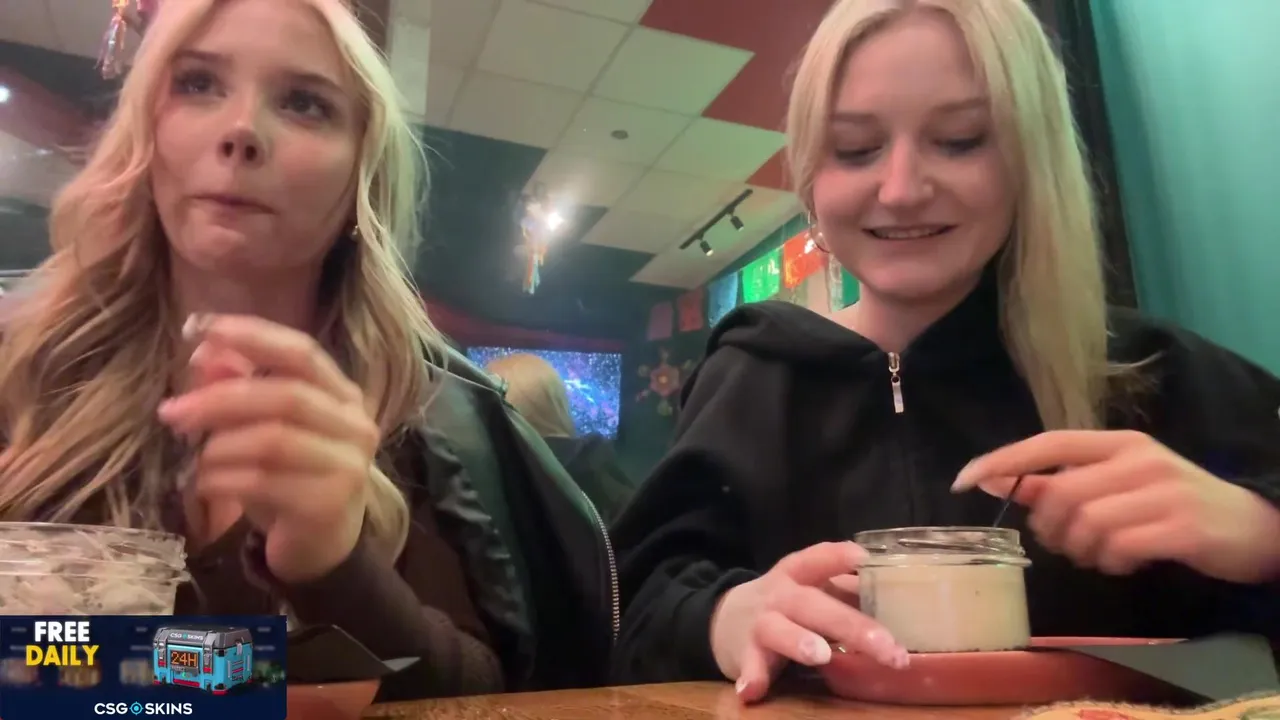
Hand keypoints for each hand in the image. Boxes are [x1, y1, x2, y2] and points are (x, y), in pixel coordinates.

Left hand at [158, 314, 379, 583]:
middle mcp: (355, 425)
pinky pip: (263, 482)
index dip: (252, 335)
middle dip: (221, 399)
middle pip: (286, 395)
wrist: (320, 544)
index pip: (301, 352)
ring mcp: (347, 466)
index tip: (198, 328)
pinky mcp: (328, 505)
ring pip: (274, 440)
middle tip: (171, 412)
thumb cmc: (288, 476)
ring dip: (219, 445)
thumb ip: (239, 386)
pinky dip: (222, 479)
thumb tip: (206, 352)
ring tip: (193, 458)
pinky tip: (203, 483)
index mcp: (343, 394)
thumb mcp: (260, 427)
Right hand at [709, 541, 907, 702]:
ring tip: (821, 656)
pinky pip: (749, 664)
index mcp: (799, 575)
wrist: (725, 619)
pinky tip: (752, 690)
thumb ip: (847, 594)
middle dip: (849, 624)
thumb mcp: (811, 590)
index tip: (864, 558)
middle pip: (813, 604)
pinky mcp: (744, 652)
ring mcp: (761, 623)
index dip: (839, 557)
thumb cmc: (786, 604)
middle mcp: (780, 595)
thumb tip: (901, 602)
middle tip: (884, 645)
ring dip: (798, 641)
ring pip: (778, 629)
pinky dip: (751, 676)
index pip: (818, 559)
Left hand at [953, 430, 1279, 582]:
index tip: (963, 480)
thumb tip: (997, 479)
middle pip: (1062, 493)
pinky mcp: (1182, 526)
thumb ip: (1060, 482)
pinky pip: (1120, 547)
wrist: (1259, 527)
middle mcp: (1138, 459)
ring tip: (1099, 556)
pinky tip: (1123, 564)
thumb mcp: (1120, 486)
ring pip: (1087, 523)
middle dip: (1050, 528)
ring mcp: (1163, 491)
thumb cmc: (1177, 505)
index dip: (1002, 460)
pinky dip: (1111, 563)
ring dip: (1082, 550)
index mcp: (1118, 443)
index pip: (1048, 442)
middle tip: (1066, 546)